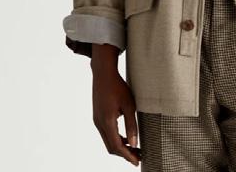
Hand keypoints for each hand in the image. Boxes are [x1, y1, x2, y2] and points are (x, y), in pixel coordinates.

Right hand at [91, 45, 140, 166]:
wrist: (103, 73)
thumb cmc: (117, 86)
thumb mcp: (129, 105)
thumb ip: (131, 125)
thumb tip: (134, 143)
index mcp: (107, 122)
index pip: (117, 146)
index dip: (127, 156)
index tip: (137, 162)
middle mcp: (99, 124)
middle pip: (111, 147)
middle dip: (125, 154)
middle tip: (139, 156)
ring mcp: (97, 120)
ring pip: (108, 141)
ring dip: (121, 146)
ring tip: (135, 148)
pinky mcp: (98, 117)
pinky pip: (106, 133)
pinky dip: (116, 138)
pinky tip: (126, 137)